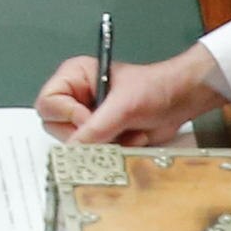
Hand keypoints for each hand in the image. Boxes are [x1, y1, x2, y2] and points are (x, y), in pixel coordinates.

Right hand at [40, 44, 225, 147]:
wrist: (182, 101)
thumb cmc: (156, 88)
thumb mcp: (124, 105)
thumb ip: (96, 127)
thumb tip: (74, 149)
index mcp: (74, 77)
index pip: (48, 103)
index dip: (67, 116)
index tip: (91, 119)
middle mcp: (76, 98)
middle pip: (57, 127)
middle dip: (88, 134)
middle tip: (110, 127)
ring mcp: (88, 118)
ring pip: (76, 145)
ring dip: (105, 143)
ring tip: (127, 130)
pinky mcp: (101, 135)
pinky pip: (94, 153)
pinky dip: (115, 150)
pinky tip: (132, 137)